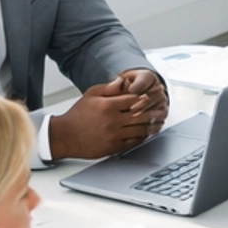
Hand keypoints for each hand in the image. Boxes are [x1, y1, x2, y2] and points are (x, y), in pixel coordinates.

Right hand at [49, 73, 168, 159]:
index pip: (134, 99)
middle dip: (154, 112)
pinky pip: (134, 142)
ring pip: (141, 130)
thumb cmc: (77, 115)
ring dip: (152, 126)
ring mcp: (114, 135)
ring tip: (158, 122)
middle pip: (141, 115)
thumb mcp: (91, 95)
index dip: (145, 98)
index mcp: (107, 106)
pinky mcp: (113, 147)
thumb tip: (122, 81)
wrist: (65, 136)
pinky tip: (146, 133)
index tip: (151, 97)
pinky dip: (143, 137)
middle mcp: (112, 121)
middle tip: (162, 110)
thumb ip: (108, 87)